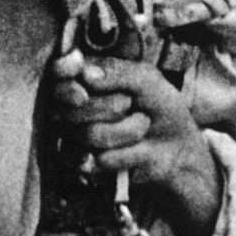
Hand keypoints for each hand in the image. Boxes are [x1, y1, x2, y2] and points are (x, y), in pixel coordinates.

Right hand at [50, 50, 222, 235]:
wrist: (177, 149)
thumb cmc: (161, 107)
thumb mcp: (148, 80)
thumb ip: (118, 71)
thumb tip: (85, 74)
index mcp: (86, 77)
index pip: (58, 74)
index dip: (64, 82)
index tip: (83, 93)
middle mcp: (73, 105)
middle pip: (73, 107)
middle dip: (113, 108)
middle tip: (131, 105)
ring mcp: (75, 136)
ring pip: (89, 135)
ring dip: (126, 133)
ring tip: (140, 128)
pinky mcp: (83, 164)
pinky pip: (94, 162)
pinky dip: (123, 157)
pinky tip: (131, 152)